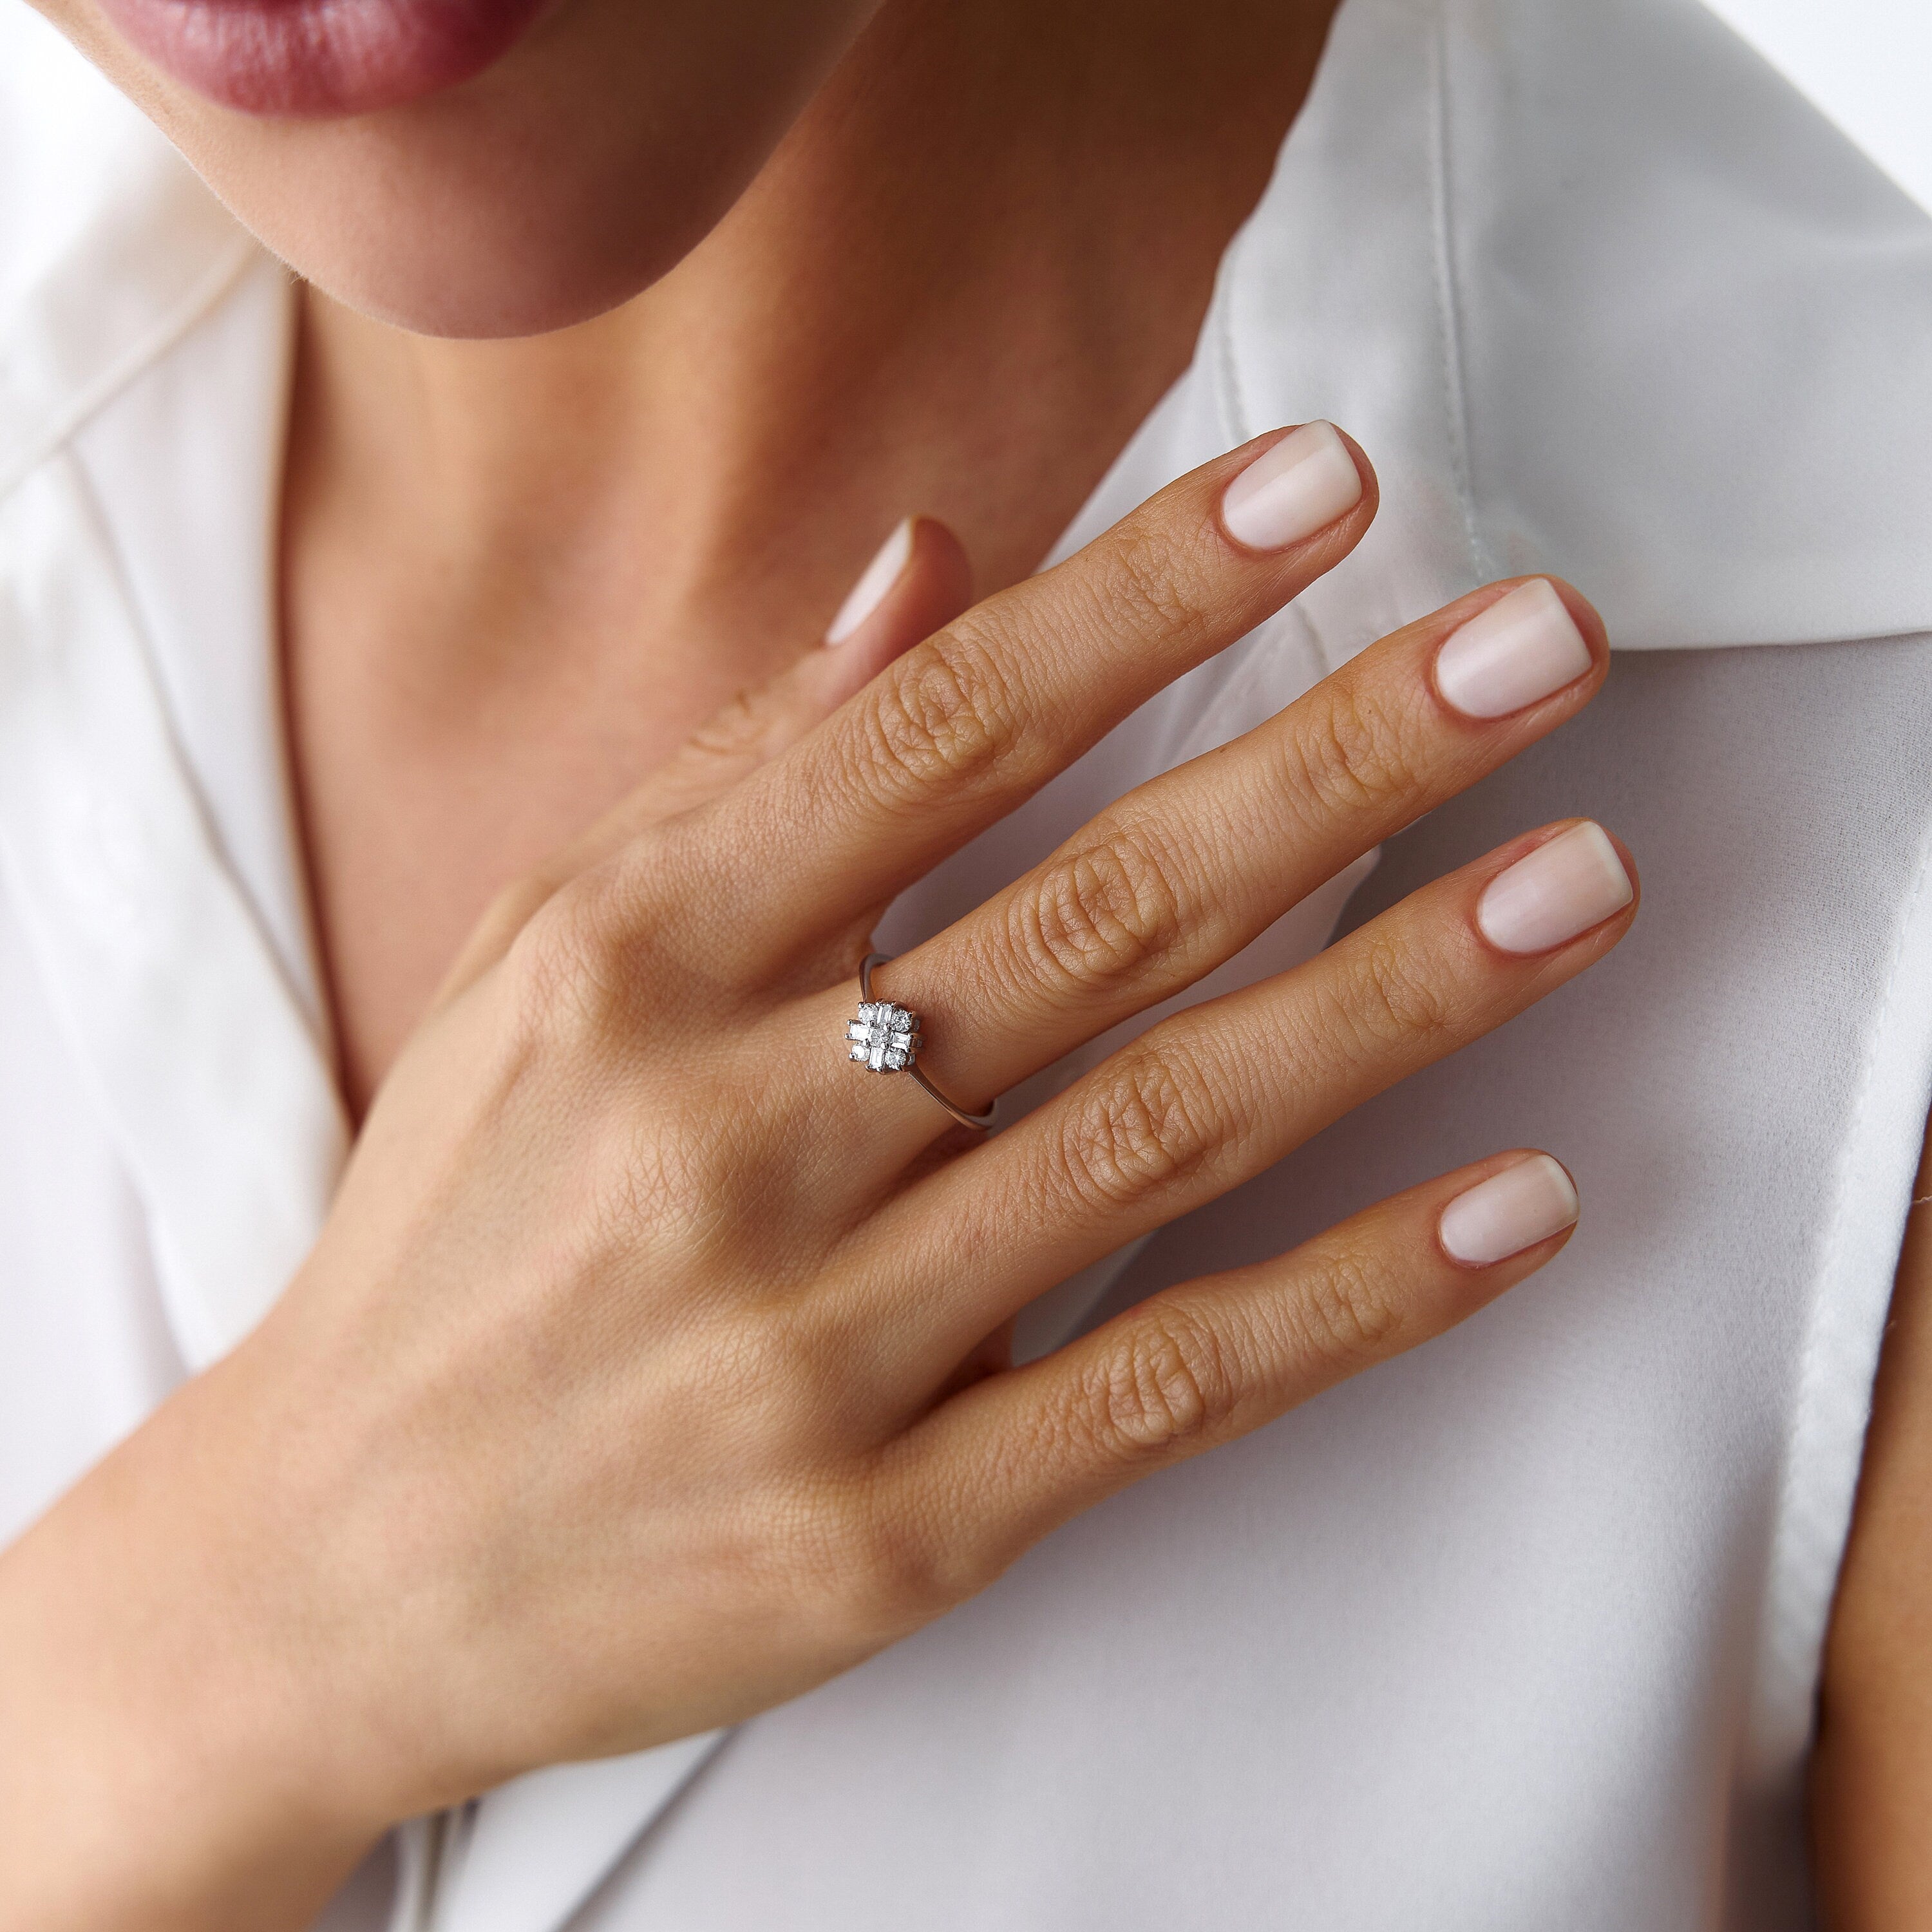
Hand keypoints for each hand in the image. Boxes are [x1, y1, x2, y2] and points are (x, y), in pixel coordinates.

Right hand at [0, 425, 1634, 1928]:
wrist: (338, 1563)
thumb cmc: (452, 1230)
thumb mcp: (535, 964)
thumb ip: (743, 766)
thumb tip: (931, 560)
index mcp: (634, 964)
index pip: (938, 735)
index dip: (1145, 597)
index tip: (1324, 487)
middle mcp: (735, 1135)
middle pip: (1096, 915)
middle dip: (1339, 758)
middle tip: (1535, 646)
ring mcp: (824, 1342)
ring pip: (1167, 1136)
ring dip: (1398, 999)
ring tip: (1580, 881)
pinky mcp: (894, 1527)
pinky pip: (1163, 1386)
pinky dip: (1355, 1298)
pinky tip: (1513, 1207)